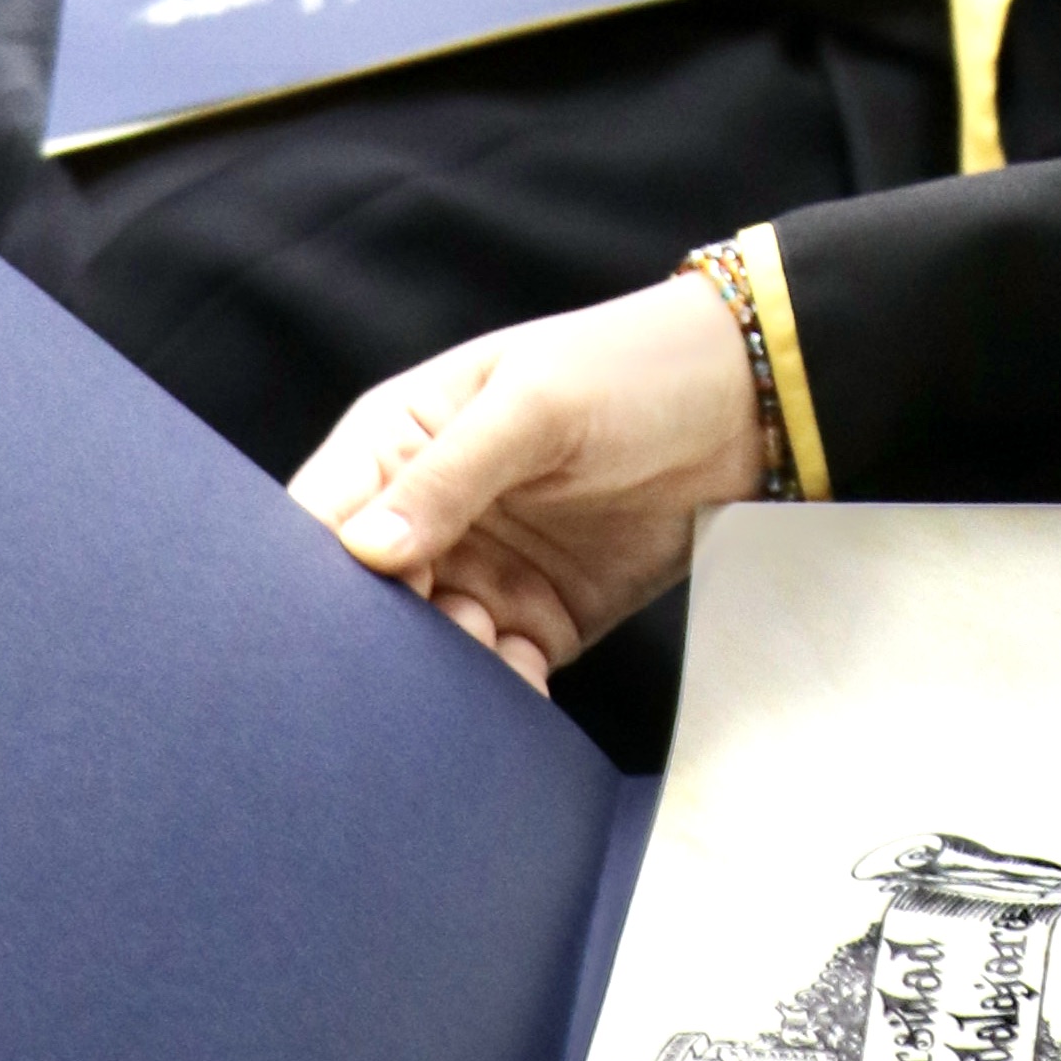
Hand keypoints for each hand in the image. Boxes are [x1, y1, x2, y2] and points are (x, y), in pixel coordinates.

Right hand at [288, 275, 768, 682]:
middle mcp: (427, 515)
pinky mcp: (537, 619)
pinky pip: (498, 673)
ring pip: (427, 647)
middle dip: (376, 638)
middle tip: (406, 654)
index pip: (321, 519)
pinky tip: (521, 679)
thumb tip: (364, 550)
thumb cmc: (632, 370)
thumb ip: (449, 476)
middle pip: (365, 600)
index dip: (311, 574)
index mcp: (399, 443)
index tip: (330, 616)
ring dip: (441, 668)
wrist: (749, 408)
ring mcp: (481, 571)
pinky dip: (501, 690)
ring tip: (482, 642)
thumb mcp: (534, 405)